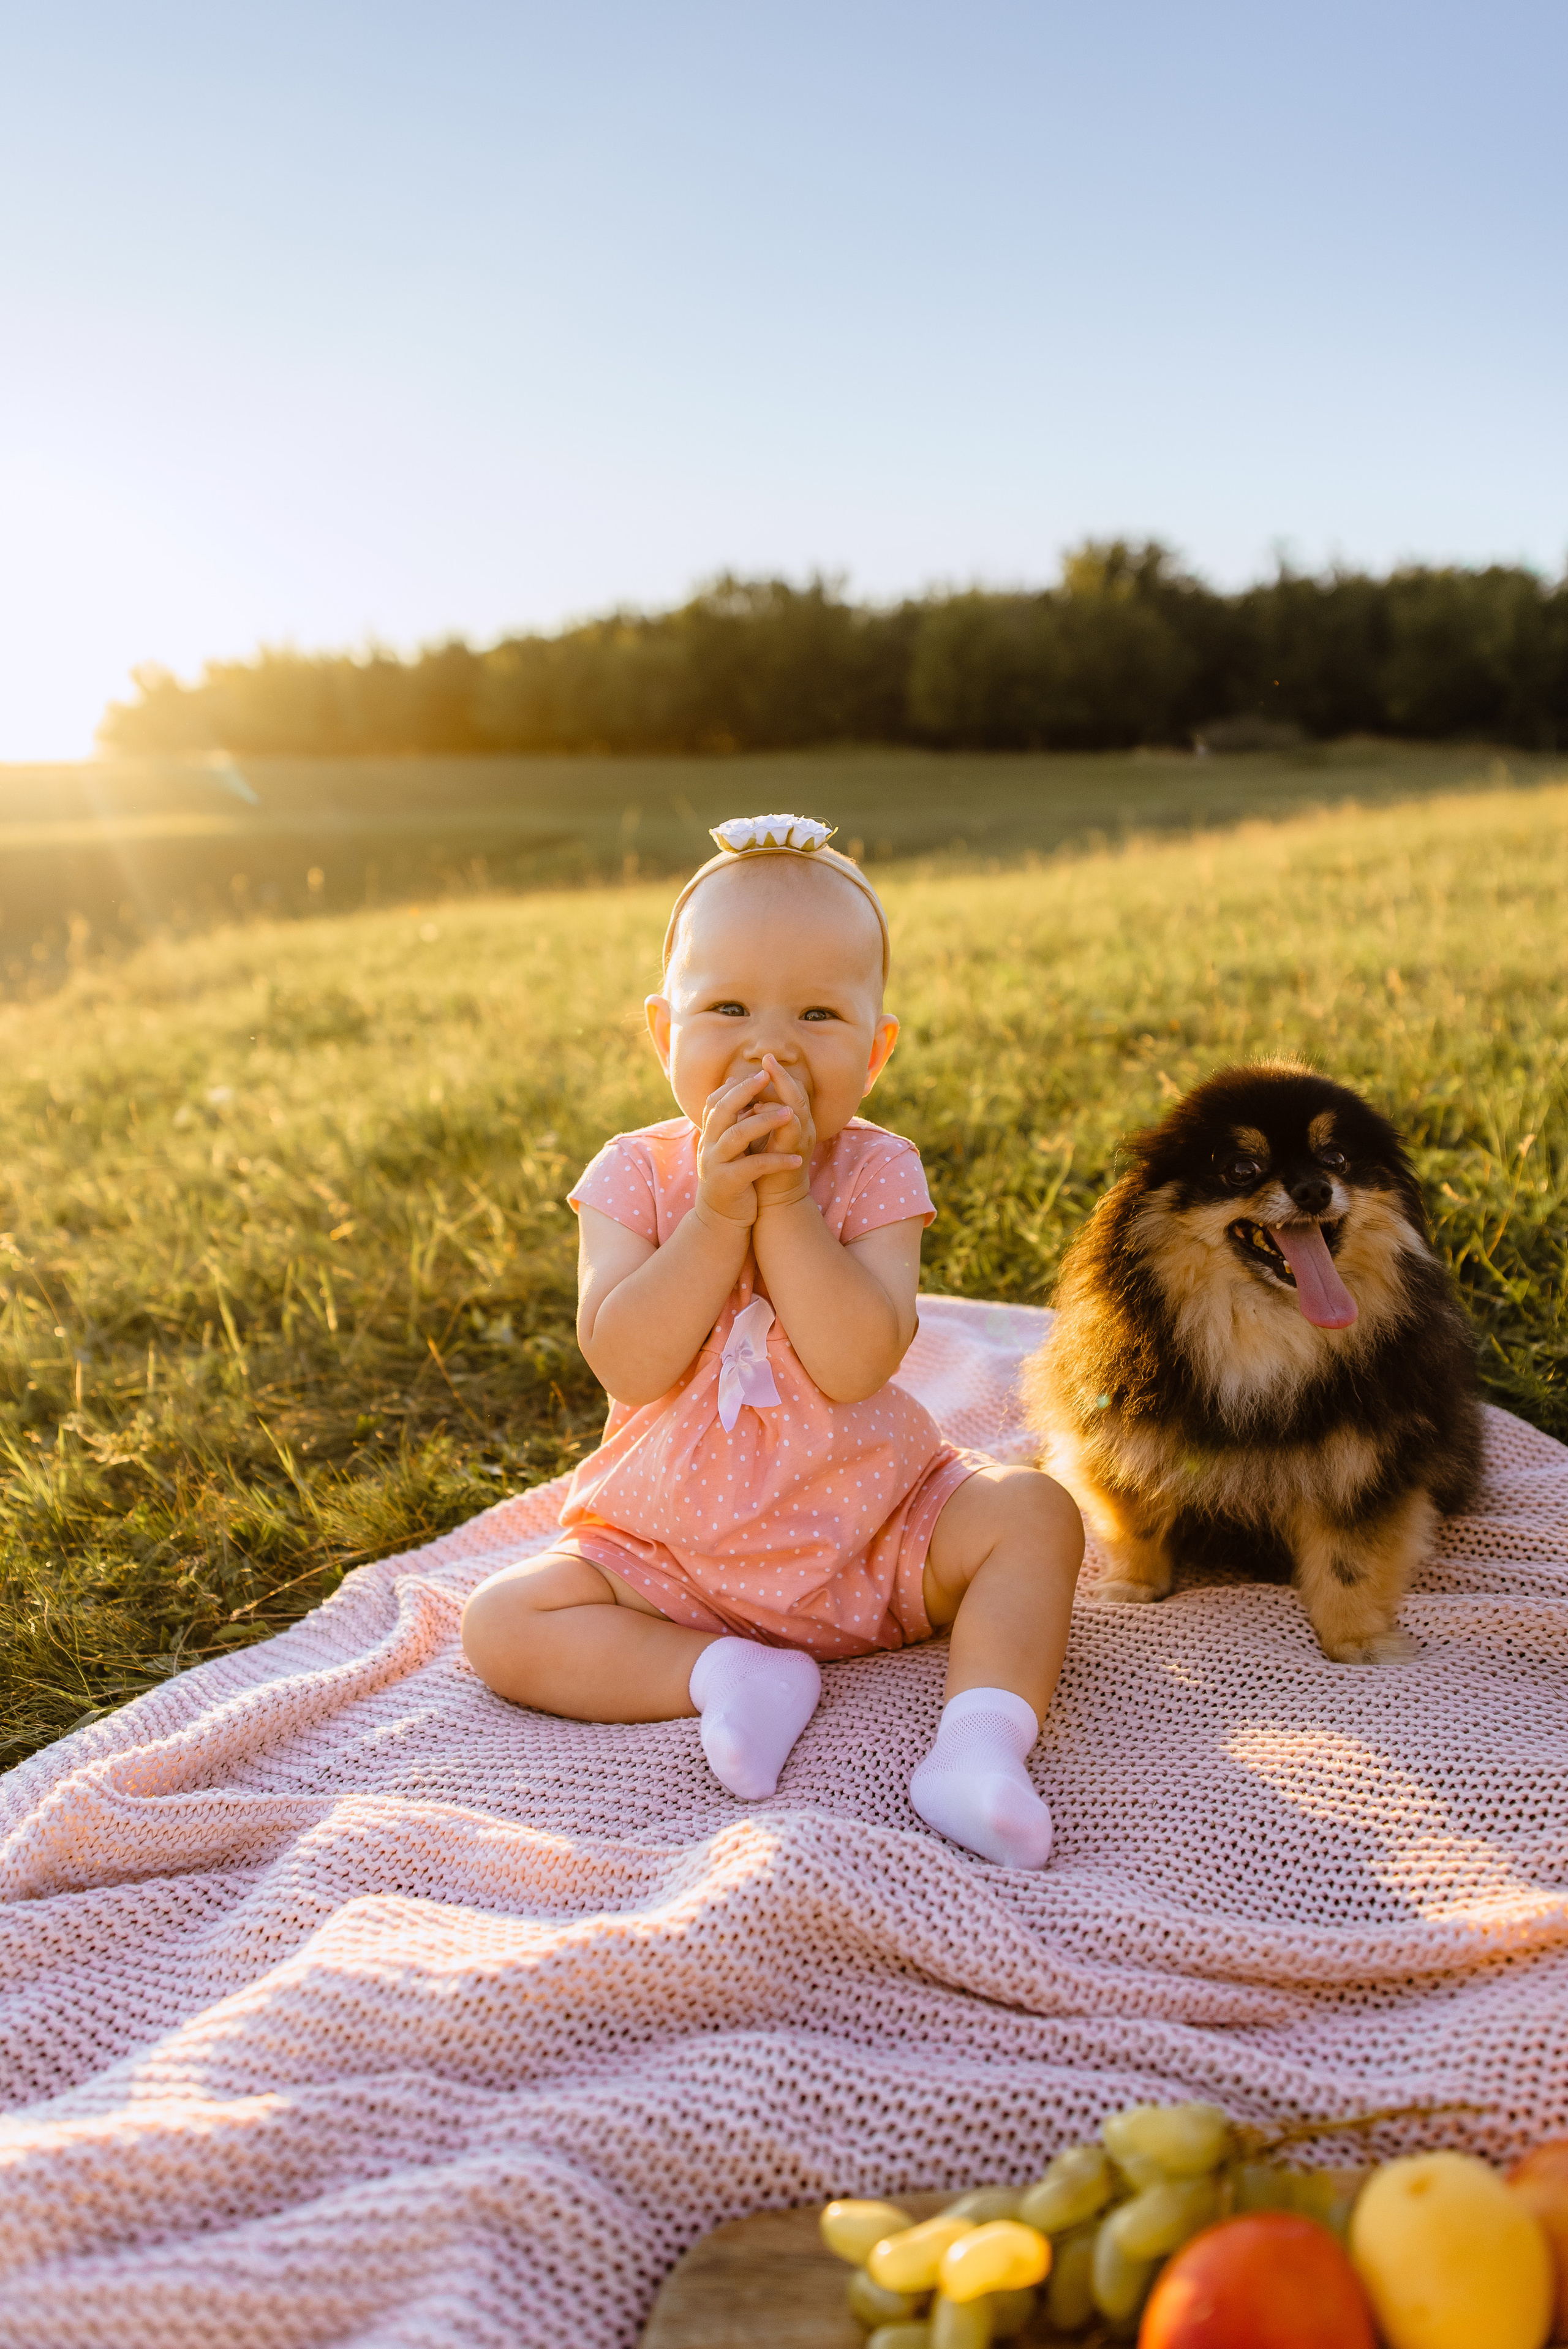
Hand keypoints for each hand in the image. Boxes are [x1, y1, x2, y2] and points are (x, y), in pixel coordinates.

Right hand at [694, 1066, 801, 1228]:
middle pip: (723, 1110)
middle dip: (745, 1091)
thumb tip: (742, 1086)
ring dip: (764, 1122)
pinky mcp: (727, 1183)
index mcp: (710, 1134)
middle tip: (766, 1076)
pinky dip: (776, 1162)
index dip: (735, 1085)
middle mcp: (708, 1145)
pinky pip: (753, 1167)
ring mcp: (715, 1164)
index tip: (760, 1072)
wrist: (722, 1218)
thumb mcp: (732, 1146)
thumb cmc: (733, 1176)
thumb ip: (735, 1120)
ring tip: (790, 1114)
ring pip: (737, 1135)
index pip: (716, 1101)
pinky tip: (797, 1159)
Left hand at [752, 1054, 815, 1210]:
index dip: (779, 1074)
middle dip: (782, 1075)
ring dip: (783, 1089)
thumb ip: (752, 1115)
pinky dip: (776, 1116)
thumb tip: (736, 1091)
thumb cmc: (763, 1168)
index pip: (791, 1090)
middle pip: (799, 1093)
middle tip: (768, 1057)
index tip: (764, 1058)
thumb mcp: (758, 1136)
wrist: (773, 1201)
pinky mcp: (793, 1154)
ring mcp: (801, 1141)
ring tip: (766, 1074)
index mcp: (794, 1122)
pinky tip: (758, 1109)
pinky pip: (790, 1128)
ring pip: (798, 1106)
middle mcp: (802, 1128)